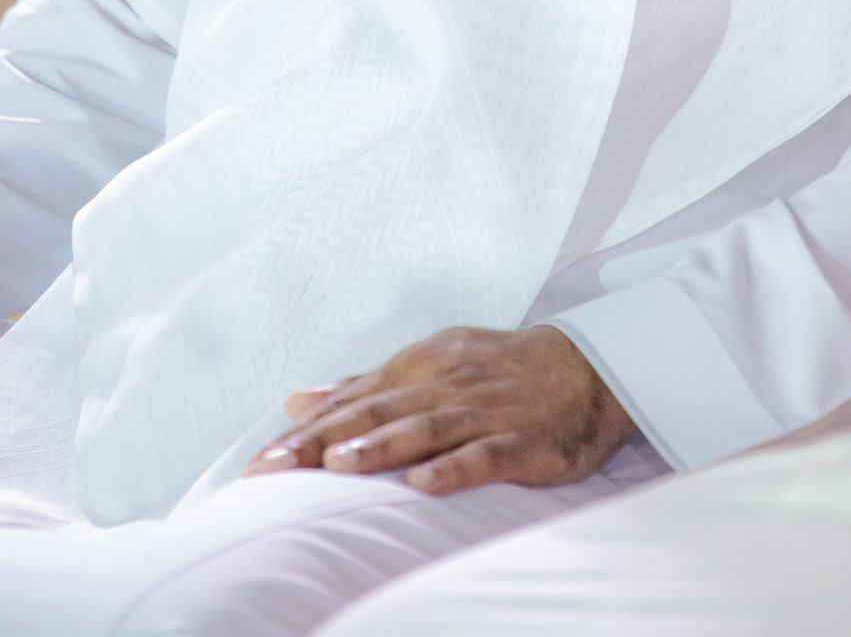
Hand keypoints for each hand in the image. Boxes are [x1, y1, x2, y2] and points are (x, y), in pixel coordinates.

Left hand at [242, 324, 634, 494]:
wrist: (589, 366)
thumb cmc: (500, 370)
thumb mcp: (430, 364)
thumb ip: (364, 386)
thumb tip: (299, 399)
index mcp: (421, 365)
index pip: (354, 399)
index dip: (306, 431)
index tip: (261, 461)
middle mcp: (447, 383)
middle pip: (378, 410)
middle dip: (324, 439)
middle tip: (276, 466)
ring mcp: (485, 410)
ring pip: (425, 427)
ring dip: (379, 445)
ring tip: (337, 465)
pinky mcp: (522, 439)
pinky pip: (484, 454)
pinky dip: (453, 467)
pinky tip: (423, 484)